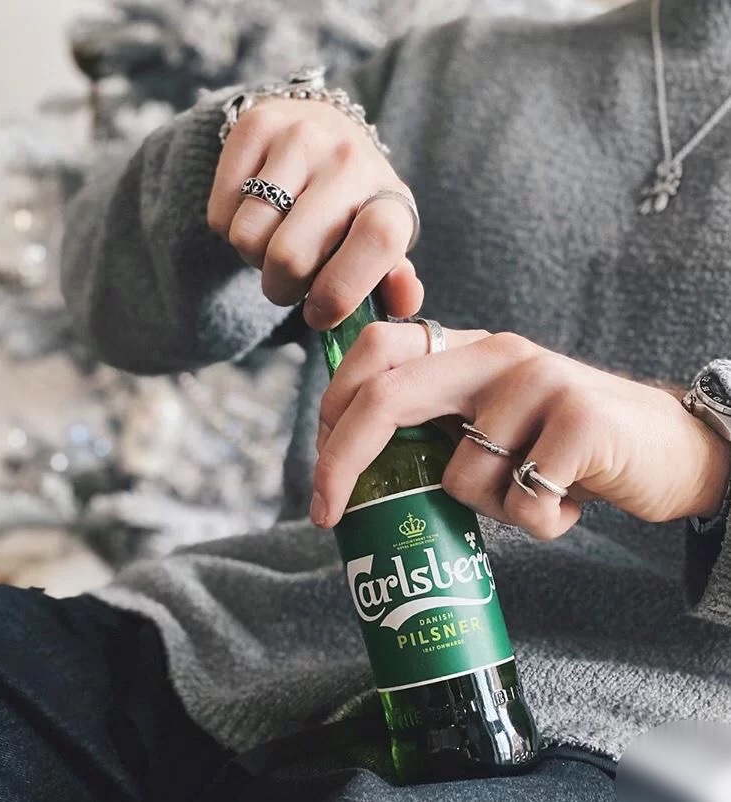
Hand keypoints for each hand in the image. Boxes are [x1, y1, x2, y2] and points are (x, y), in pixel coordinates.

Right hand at [206, 99, 422, 328]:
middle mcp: (349, 159)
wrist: (322, 131)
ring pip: (248, 236)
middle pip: (290, 256)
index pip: (376, 240)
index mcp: (390, 198)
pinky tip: (255, 215)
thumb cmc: (352, 211)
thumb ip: (396, 287)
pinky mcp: (254, 127)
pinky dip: (230, 229)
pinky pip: (221, 213)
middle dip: (281, 288)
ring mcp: (300, 137)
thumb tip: (403, 301)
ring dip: (253, 258)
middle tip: (289, 282)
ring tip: (273, 243)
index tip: (319, 314)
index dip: (341, 291)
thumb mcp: (382, 249)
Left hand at [312, 323, 730, 538]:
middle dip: (341, 462)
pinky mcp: (579, 422)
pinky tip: (566, 505)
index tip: (321, 469)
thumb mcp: (494, 419)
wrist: (668, 447)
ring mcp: (539, 382)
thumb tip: (353, 466)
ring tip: (530, 496)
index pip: (376, 350)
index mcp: (467, 349)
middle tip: (326, 516)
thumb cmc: (563, 444)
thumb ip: (437, 423)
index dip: (332, 406)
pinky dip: (537, 525)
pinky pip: (519, 503)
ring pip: (459, 475)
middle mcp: (496, 353)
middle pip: (387, 398)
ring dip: (487, 510)